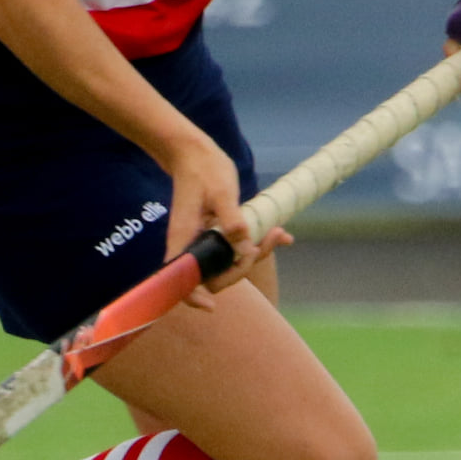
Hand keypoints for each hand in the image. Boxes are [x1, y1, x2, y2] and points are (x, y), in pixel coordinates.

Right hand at [161, 131, 287, 306]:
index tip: (209, 305)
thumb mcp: (222, 190)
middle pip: (212, 276)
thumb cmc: (204, 169)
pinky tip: (278, 233)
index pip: (182, 278)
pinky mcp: (214, 235)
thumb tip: (243, 244)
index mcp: (184, 237)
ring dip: (254, 255)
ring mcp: (203, 241)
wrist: (194, 154)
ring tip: (277, 234)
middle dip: (241, 269)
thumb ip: (232, 217)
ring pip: (227, 263)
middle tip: (264, 243)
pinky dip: (256, 244)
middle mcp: (191, 244)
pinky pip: (234, 249)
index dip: (193, 296)